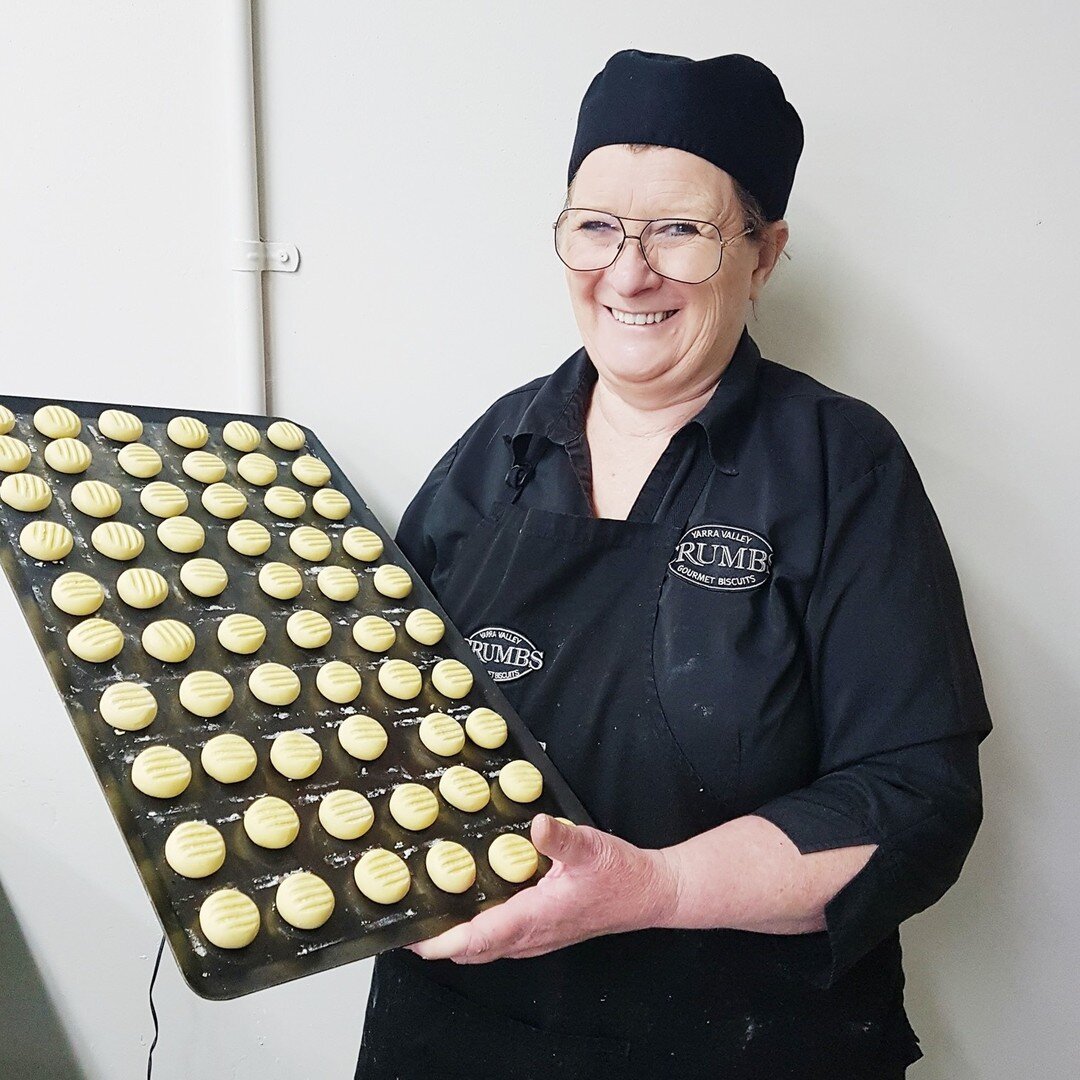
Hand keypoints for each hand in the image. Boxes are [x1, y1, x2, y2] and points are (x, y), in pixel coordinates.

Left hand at [405, 814, 677, 962]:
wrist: (650, 893)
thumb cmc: (622, 874)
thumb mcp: (592, 847)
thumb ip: (562, 838)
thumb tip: (537, 826)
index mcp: (536, 917)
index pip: (478, 938)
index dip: (441, 940)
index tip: (411, 934)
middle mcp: (531, 935)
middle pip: (472, 950)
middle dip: (438, 940)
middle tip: (408, 919)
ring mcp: (537, 937)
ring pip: (485, 948)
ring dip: (456, 937)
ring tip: (430, 912)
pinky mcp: (542, 931)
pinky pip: (500, 939)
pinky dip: (477, 931)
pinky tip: (471, 905)